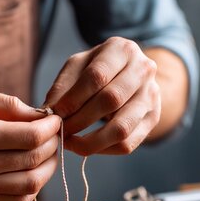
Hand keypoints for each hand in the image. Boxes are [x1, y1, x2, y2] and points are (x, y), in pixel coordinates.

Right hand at [0, 86, 60, 200]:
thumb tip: (42, 117)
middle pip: (33, 161)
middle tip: (53, 134)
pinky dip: (31, 189)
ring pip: (30, 186)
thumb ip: (9, 105)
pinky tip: (31, 171)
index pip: (31, 137)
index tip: (54, 119)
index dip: (51, 128)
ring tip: (46, 153)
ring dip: (47, 169)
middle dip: (52, 146)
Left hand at [44, 37, 160, 155]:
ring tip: (71, 144)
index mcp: (122, 50)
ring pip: (122, 128)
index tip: (54, 114)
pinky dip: (103, 150)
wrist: (130, 75)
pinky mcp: (153, 119)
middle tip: (60, 132)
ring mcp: (152, 96)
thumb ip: (61, 87)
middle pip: (111, 100)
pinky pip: (128, 144)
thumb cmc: (97, 70)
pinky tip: (87, 147)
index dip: (73, 99)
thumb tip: (46, 113)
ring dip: (91, 142)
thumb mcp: (77, 68)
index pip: (97, 76)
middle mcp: (143, 70)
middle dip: (80, 120)